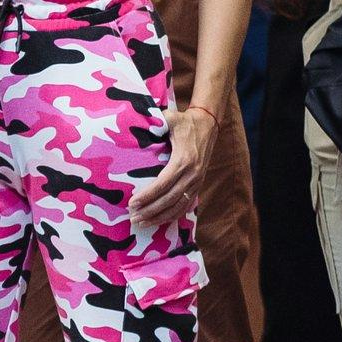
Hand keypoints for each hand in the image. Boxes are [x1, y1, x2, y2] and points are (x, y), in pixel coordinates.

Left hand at [132, 104, 214, 227]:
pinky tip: (160, 220)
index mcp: (184, 160)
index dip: (147, 195)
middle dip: (150, 210)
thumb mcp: (171, 119)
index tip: (132, 203)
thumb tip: (137, 124)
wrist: (209, 123)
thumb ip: (156, 121)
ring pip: (178, 205)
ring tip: (142, 223)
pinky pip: (186, 204)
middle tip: (132, 217)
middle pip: (169, 199)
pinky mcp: (199, 183)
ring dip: (160, 217)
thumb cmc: (186, 122)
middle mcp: (193, 173)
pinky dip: (173, 215)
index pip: (163, 184)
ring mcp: (197, 180)